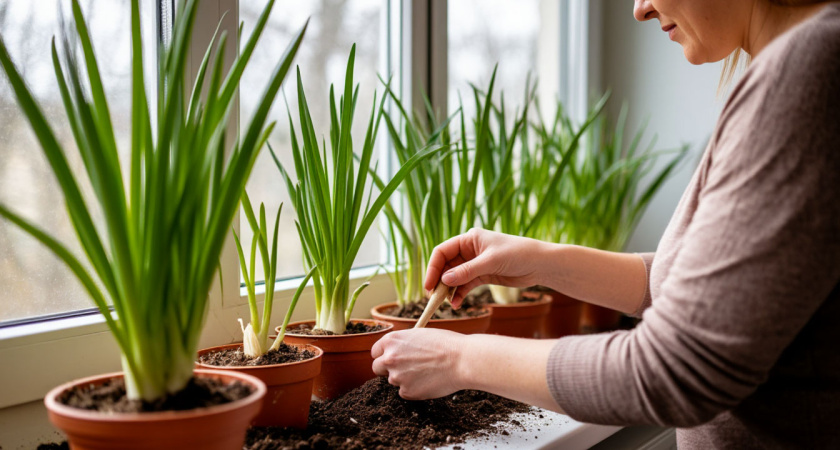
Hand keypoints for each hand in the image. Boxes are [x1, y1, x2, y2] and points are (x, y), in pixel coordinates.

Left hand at [371, 328, 465, 399]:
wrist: (461, 360)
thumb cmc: (446, 344)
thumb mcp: (420, 335)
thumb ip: (404, 344)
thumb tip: (398, 351)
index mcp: (391, 340)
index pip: (375, 351)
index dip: (384, 355)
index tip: (391, 358)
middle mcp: (389, 358)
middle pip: (377, 368)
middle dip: (387, 369)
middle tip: (405, 368)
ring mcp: (396, 376)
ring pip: (394, 380)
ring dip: (405, 378)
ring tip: (426, 372)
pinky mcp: (406, 392)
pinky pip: (405, 392)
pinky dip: (414, 389)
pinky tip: (429, 381)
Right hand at [425, 228, 548, 306]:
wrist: (539, 264)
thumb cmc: (517, 254)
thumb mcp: (490, 262)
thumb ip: (467, 271)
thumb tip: (444, 280)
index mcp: (469, 239)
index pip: (442, 252)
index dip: (433, 268)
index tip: (429, 285)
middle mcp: (469, 250)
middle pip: (446, 266)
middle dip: (439, 281)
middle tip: (434, 298)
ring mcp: (475, 264)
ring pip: (454, 278)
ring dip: (449, 290)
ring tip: (446, 303)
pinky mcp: (482, 276)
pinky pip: (465, 285)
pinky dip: (459, 294)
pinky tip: (456, 304)